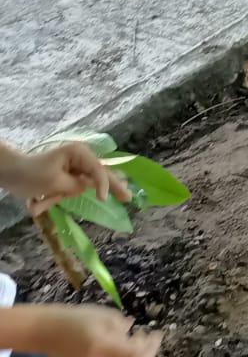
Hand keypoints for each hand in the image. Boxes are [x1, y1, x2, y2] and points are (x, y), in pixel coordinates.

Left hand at [14, 140, 129, 217]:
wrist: (9, 173)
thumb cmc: (31, 173)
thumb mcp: (55, 181)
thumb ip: (77, 185)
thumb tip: (90, 186)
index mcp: (79, 153)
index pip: (98, 170)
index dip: (104, 184)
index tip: (103, 199)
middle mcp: (80, 159)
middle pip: (100, 175)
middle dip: (111, 187)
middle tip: (128, 198)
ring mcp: (73, 170)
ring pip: (78, 188)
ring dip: (55, 198)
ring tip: (39, 202)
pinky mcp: (65, 179)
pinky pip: (65, 193)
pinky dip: (49, 200)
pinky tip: (34, 203)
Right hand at [22, 306, 160, 356]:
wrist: (45, 332)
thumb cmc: (76, 318)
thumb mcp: (104, 315)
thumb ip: (123, 326)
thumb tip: (135, 332)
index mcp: (101, 347)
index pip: (135, 354)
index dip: (151, 347)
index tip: (158, 334)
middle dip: (146, 354)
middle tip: (152, 340)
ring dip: (132, 355)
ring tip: (134, 339)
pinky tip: (116, 347)